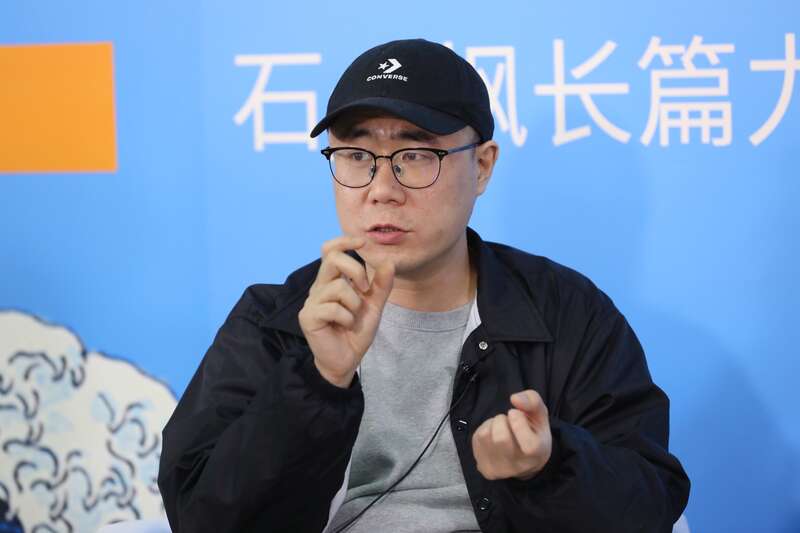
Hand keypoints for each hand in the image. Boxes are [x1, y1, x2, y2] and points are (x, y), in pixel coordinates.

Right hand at [298, 236, 394, 387]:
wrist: (346, 360)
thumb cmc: (356, 331)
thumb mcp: (374, 305)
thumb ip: (381, 285)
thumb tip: (388, 261)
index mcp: (332, 281)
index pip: (329, 250)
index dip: (344, 241)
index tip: (364, 242)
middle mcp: (319, 287)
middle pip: (332, 259)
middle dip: (356, 270)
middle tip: (366, 289)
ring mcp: (312, 302)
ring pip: (338, 286)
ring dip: (354, 303)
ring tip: (353, 317)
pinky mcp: (308, 317)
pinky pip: (333, 307)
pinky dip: (346, 317)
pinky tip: (345, 326)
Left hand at [471, 389, 551, 479]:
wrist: (524, 460)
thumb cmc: (533, 432)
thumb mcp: (539, 414)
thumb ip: (532, 401)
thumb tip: (514, 399)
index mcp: (537, 454)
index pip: (528, 444)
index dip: (518, 422)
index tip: (516, 413)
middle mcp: (518, 466)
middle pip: (501, 438)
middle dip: (502, 420)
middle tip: (508, 420)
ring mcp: (500, 470)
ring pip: (486, 436)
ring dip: (492, 424)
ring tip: (502, 428)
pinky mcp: (485, 468)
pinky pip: (477, 439)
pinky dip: (484, 430)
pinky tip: (493, 436)